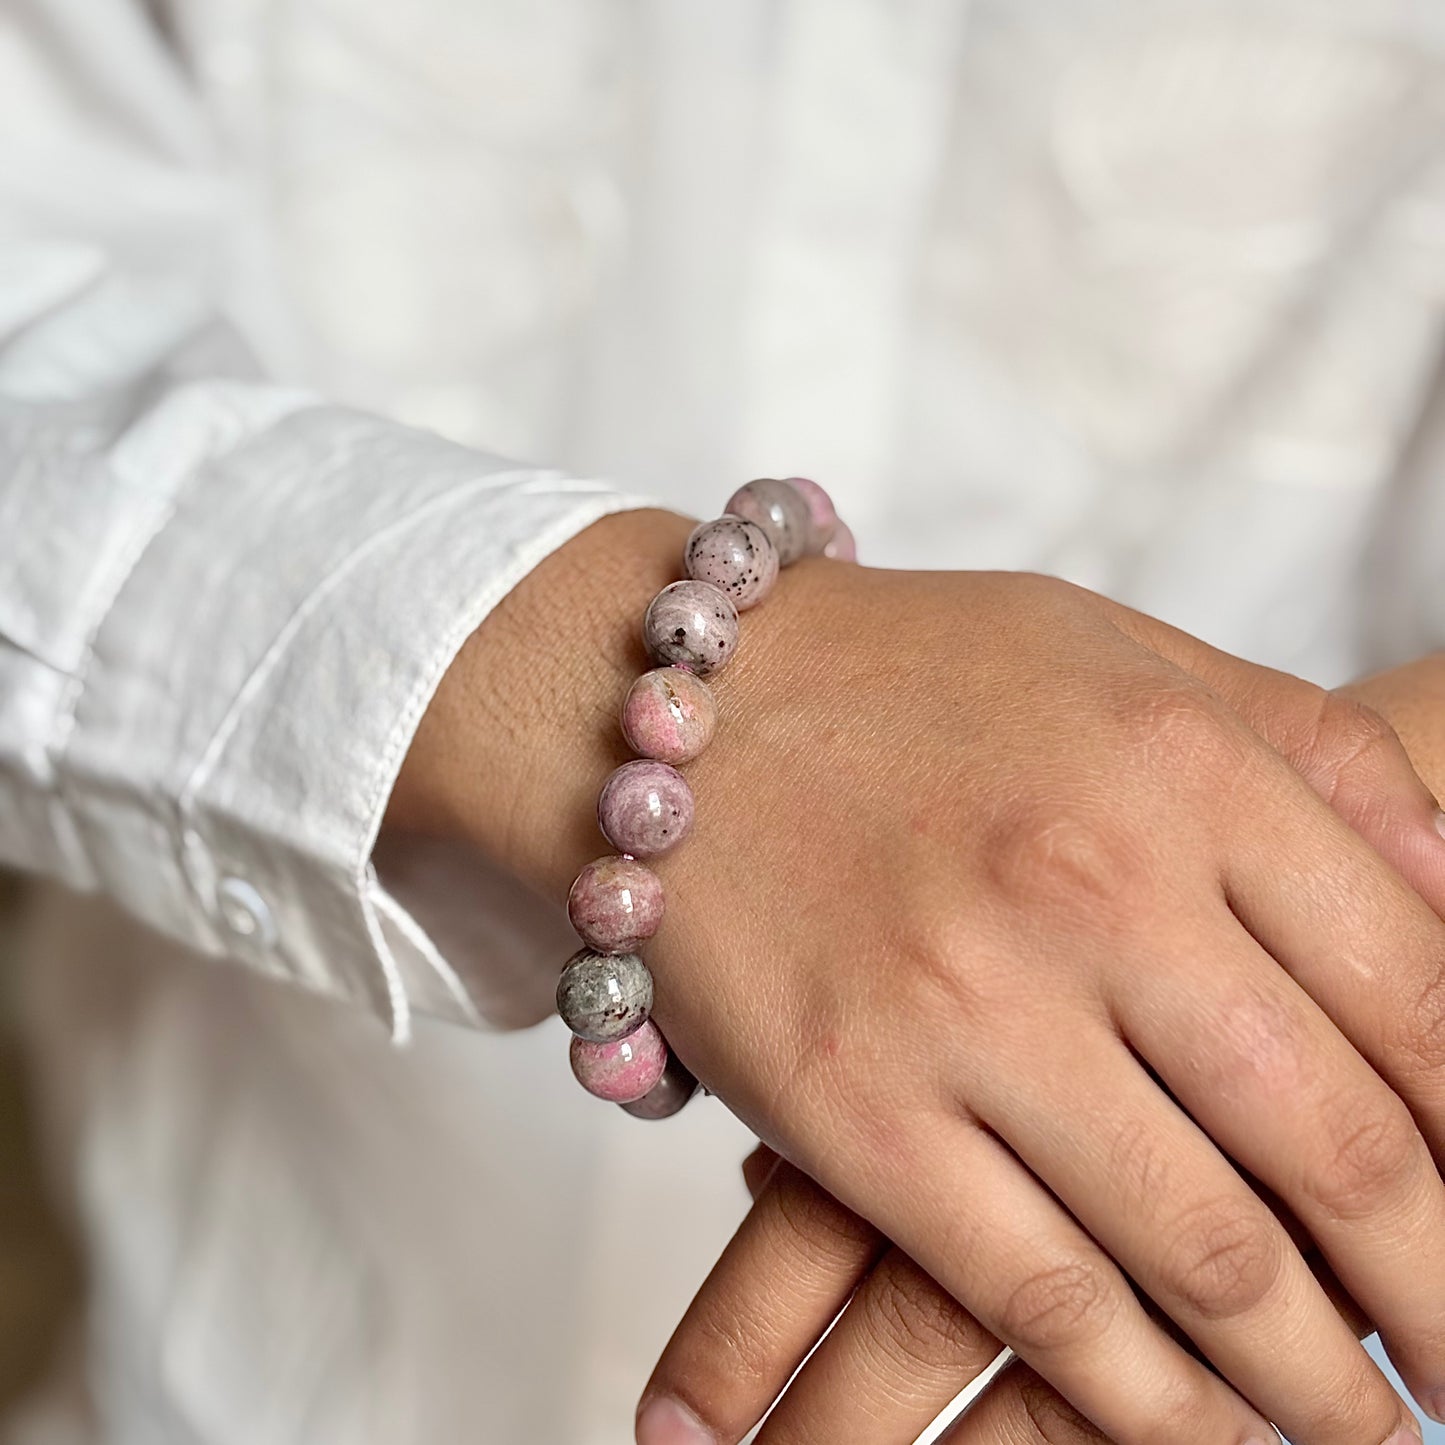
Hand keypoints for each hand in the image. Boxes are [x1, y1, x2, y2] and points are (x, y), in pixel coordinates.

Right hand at [397, 514, 1444, 1444]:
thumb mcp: (1127, 658)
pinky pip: (1040, 1298)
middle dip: (1444, 1290)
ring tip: (1374, 1427)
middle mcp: (1091, 889)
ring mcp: (968, 1010)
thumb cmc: (910, 680)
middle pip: (1341, 1148)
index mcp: (1184, 770)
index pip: (1421, 995)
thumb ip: (1307, 759)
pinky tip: (1209, 1431)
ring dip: (1319, 1378)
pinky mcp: (855, 1113)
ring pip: (1208, 1256)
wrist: (667, 712)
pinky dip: (1149, 1399)